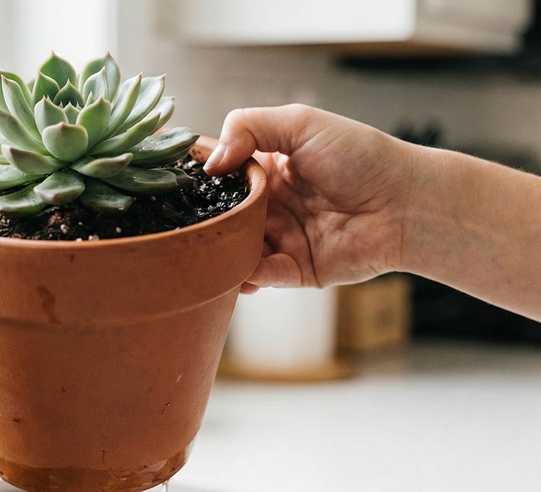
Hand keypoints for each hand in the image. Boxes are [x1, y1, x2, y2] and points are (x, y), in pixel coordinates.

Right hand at [204, 104, 412, 292]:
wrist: (406, 202)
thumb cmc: (362, 156)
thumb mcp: (301, 123)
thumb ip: (249, 127)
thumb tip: (211, 161)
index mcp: (271, 169)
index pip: (224, 174)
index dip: (202, 176)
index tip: (177, 179)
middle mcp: (273, 206)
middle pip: (225, 215)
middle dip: (206, 219)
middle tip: (184, 221)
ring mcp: (284, 239)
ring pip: (238, 248)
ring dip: (221, 251)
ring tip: (204, 250)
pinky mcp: (298, 270)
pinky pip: (263, 275)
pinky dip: (247, 275)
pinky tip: (237, 271)